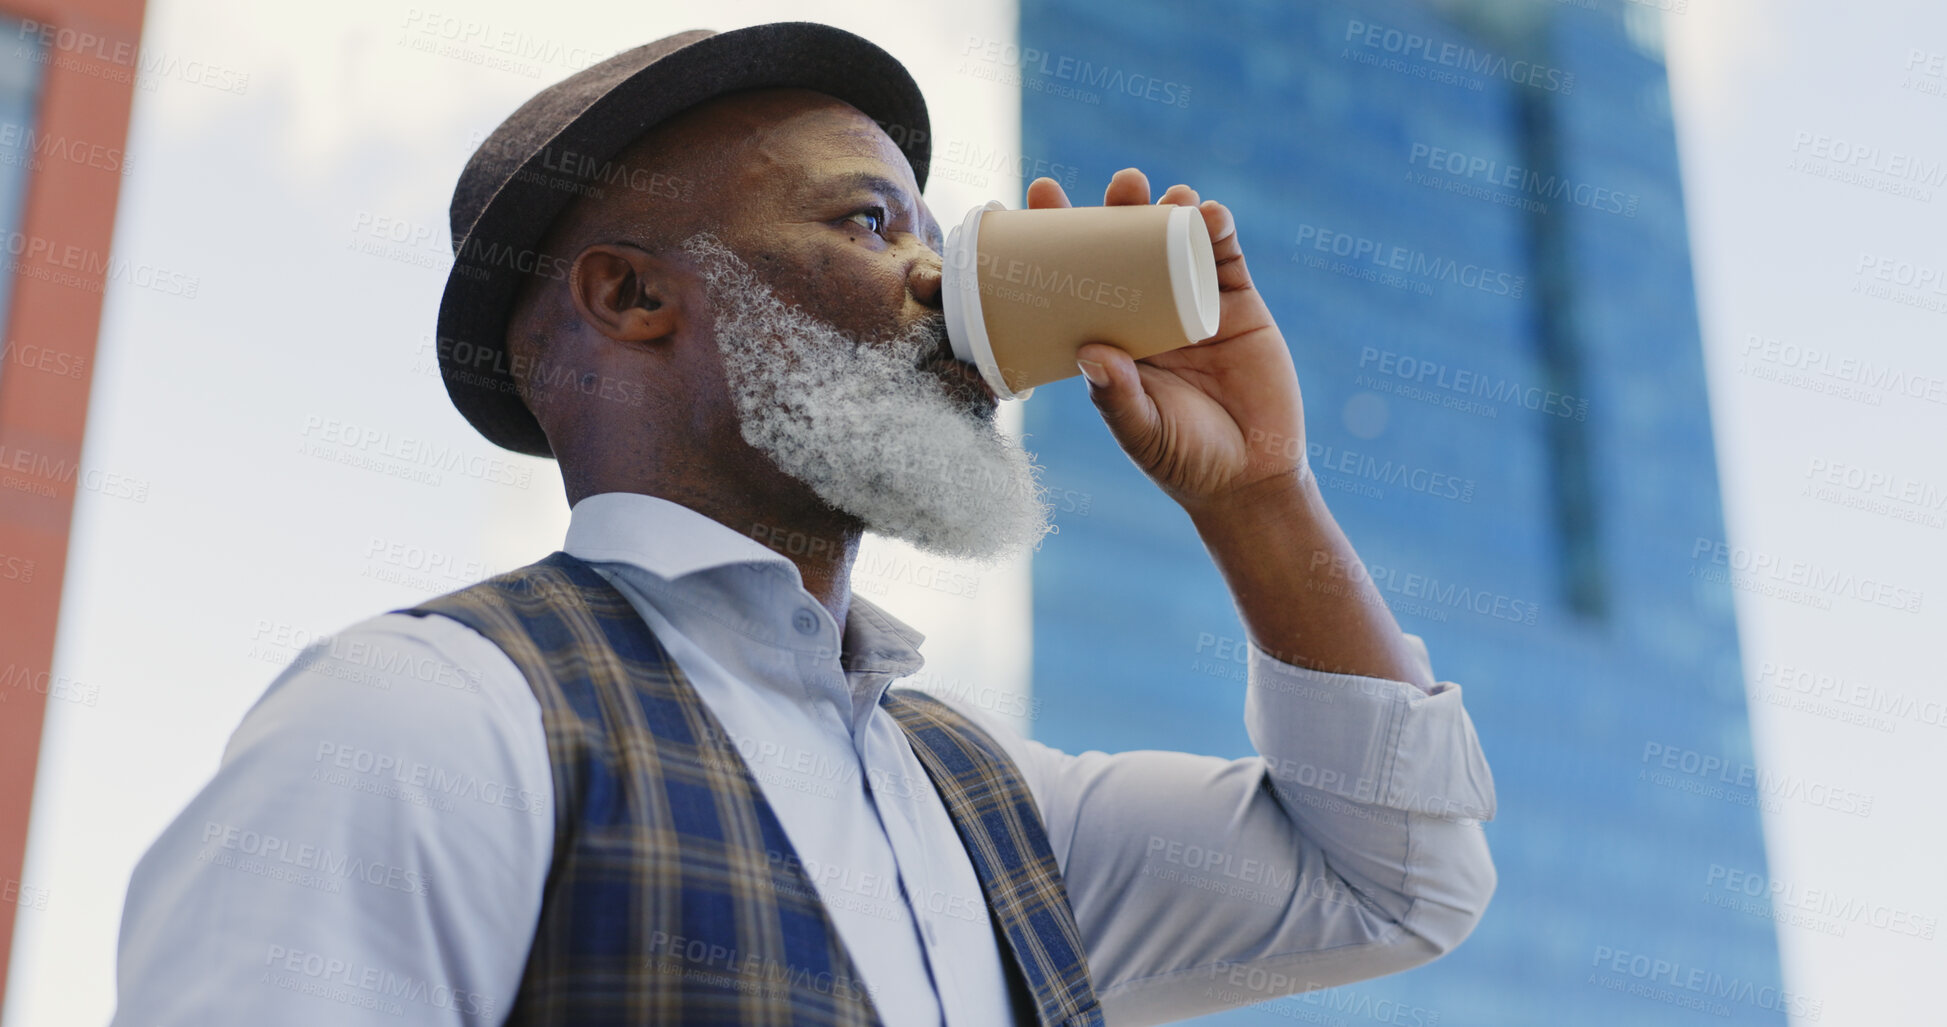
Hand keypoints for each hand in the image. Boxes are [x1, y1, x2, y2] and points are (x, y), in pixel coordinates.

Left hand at [1026, 168, 1305, 514]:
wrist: (1253, 480)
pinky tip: (1210, 214)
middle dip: (1122, 208)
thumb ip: (1118, 399)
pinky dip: (1218, 229)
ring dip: (1172, 209)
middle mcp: (1148, 312)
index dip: (1060, 235)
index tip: (1042, 193)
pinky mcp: (1238, 306)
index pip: (1076, 277)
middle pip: (1127, 246)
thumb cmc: (1185, 462)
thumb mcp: (1142, 434)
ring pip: (1177, 242)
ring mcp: (1194, 304)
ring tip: (1169, 197)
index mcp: (1112, 336)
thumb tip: (1090, 353)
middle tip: (1123, 187)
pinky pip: (1226, 258)